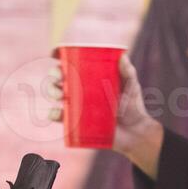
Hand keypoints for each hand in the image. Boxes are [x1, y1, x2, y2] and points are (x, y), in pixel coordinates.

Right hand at [49, 54, 162, 169]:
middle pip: (61, 79)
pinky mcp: (77, 123)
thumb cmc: (134, 107)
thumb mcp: (132, 86)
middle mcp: (81, 92)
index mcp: (91, 79)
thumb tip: (123, 56)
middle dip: (54, 76)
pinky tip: (54, 113)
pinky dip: (54, 115)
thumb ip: (128, 72)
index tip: (55, 55)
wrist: (135, 133)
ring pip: (58, 96)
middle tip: (58, 78)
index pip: (73, 67)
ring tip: (59, 95)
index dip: (62, 60)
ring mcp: (78, 107)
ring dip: (52, 92)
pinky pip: (61, 118)